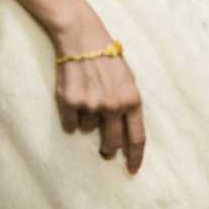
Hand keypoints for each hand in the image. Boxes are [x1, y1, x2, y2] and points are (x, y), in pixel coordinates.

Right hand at [49, 3, 144, 173]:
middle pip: (112, 142)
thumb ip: (128, 106)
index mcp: (132, 101)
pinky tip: (73, 98)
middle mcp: (114, 106)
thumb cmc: (108, 60)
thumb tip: (125, 136)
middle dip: (108, 149)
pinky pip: (71, 124)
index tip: (132, 170)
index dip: (135, 157)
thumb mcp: (128, 81)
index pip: (137, 138)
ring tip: (87, 96)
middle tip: (105, 150)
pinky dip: (71, 117)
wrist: (82, 38)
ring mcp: (92, 105)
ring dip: (87, 118)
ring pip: (88, 129)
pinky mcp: (71, 102)